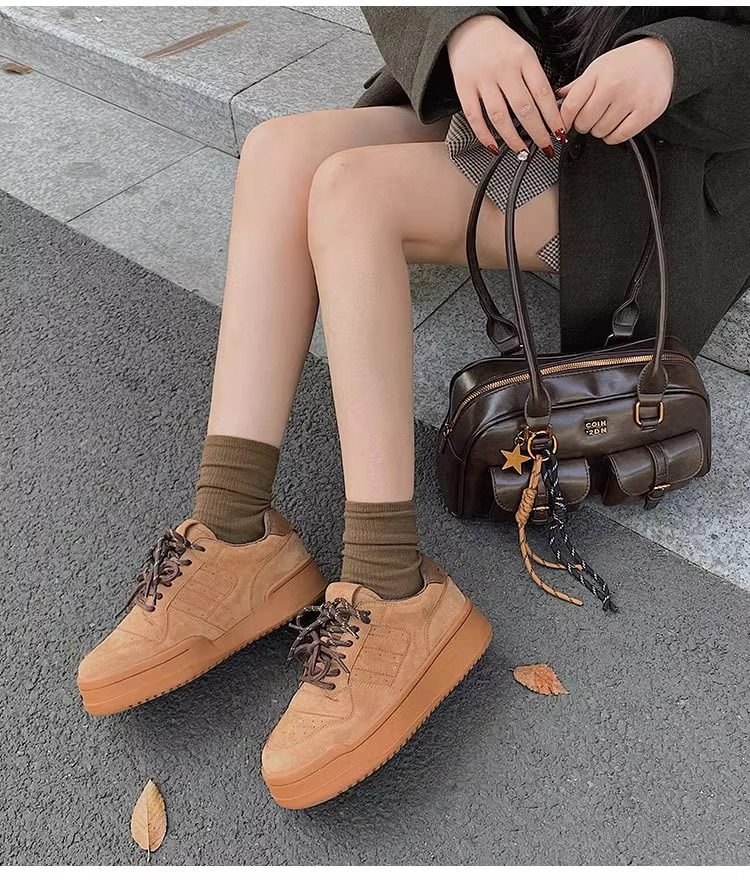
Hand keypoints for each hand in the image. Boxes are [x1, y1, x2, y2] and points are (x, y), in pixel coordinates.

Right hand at [447, 15, 565, 156]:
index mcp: (523, 58)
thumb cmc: (499, 43)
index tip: (560, 133)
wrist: (469, 26)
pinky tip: (494, 147)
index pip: (543, 93)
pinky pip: (475, 117)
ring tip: (523, 152)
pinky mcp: (464, 88)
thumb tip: (548, 111)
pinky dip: (485, 136)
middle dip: (537, 133)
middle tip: (545, 147)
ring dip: (513, 139)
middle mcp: (504, 69)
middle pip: (524, 108)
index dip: (553, 117)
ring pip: (500, 117)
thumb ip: (534, 78)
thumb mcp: (524, 52)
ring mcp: (483, 79)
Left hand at [558, 38, 673, 143]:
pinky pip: (619, 136)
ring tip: (608, 116)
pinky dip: (613, 136)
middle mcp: (614, 85)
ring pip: (600, 132)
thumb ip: (578, 86)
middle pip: (584, 122)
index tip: (564, 124)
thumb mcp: (599, 67)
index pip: (571, 105)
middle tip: (592, 116)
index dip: (564, 120)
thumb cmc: (628, 63)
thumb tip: (559, 99)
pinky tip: (616, 125)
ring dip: (600, 130)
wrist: (661, 57)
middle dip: (584, 124)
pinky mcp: (647, 112)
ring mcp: (631, 99)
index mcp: (598, 73)